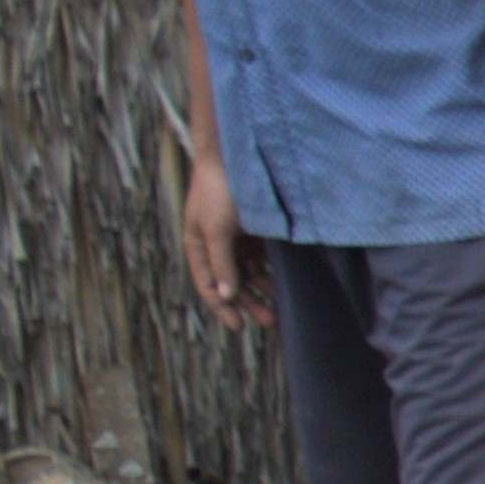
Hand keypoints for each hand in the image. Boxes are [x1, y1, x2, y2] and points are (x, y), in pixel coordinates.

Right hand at [177, 151, 271, 332]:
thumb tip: (226, 296)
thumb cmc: (218, 191)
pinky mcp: (254, 229)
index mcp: (198, 245)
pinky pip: (263, 258)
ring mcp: (235, 237)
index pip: (208, 285)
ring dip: (264, 290)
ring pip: (249, 273)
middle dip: (250, 303)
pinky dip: (272, 272)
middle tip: (270, 322)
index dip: (221, 308)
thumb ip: (221, 263)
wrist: (233, 156)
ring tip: (282, 308)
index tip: (238, 328)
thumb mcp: (217, 229)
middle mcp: (215, 244)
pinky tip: (286, 284)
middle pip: (232, 283)